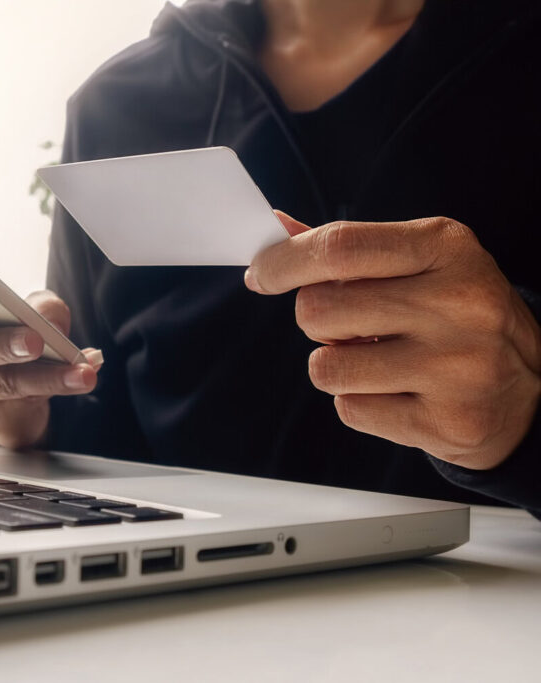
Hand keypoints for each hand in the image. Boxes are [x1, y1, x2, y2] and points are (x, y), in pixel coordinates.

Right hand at [0, 282, 100, 448]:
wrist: (16, 398)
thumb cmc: (9, 340)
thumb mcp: (26, 314)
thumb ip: (38, 306)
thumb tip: (50, 316)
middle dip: (1, 344)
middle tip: (33, 340)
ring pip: (3, 381)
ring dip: (47, 374)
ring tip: (79, 369)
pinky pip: (24, 401)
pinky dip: (59, 385)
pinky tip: (82, 376)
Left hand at [246, 212, 540, 469]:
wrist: (530, 384)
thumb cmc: (453, 313)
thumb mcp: (416, 262)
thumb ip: (345, 248)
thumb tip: (274, 230)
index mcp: (446, 248)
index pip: (339, 248)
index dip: (284, 262)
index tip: (261, 274)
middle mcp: (460, 302)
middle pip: (318, 310)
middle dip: (315, 319)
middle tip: (349, 324)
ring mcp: (459, 366)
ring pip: (326, 367)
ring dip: (335, 365)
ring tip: (376, 359)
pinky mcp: (449, 421)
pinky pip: (351, 409)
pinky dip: (360, 402)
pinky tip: (399, 391)